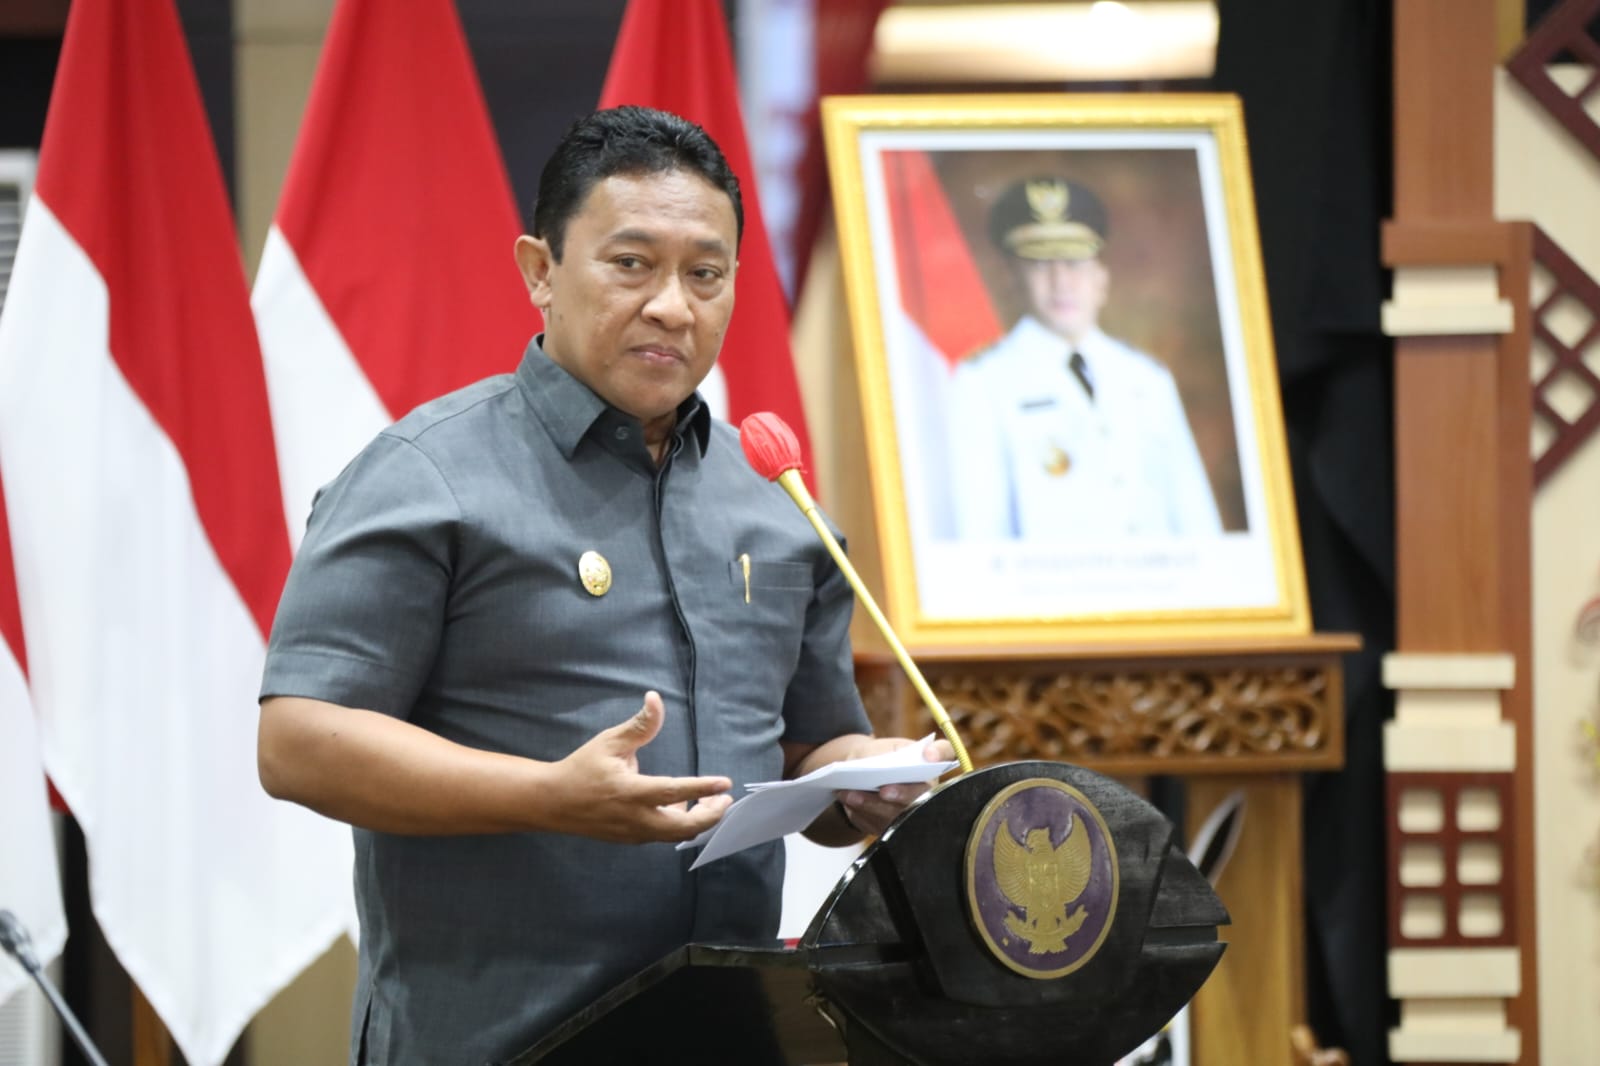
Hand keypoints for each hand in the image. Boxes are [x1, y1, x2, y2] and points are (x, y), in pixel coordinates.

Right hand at [548, 691, 732, 843]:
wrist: (553, 802)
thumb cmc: (582, 768)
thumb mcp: (609, 741)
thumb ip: (639, 725)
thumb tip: (655, 699)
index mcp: (631, 792)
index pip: (675, 792)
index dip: (703, 788)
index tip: (725, 784)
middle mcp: (635, 818)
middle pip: (683, 828)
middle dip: (710, 816)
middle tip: (723, 799)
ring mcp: (633, 833)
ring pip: (675, 836)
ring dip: (696, 822)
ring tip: (705, 802)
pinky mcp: (630, 839)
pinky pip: (662, 836)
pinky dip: (678, 826)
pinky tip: (679, 808)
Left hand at [834, 736, 954, 836]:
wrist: (863, 778)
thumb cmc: (874, 758)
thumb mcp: (875, 748)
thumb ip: (879, 754)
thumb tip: (875, 766)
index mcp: (928, 762)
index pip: (945, 752)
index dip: (940, 754)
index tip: (929, 756)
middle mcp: (929, 789)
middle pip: (923, 794)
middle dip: (902, 794)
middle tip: (883, 790)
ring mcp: (915, 812)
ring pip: (901, 816)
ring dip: (874, 806)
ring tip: (850, 795)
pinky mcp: (896, 830)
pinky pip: (883, 827)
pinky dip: (864, 815)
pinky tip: (849, 803)